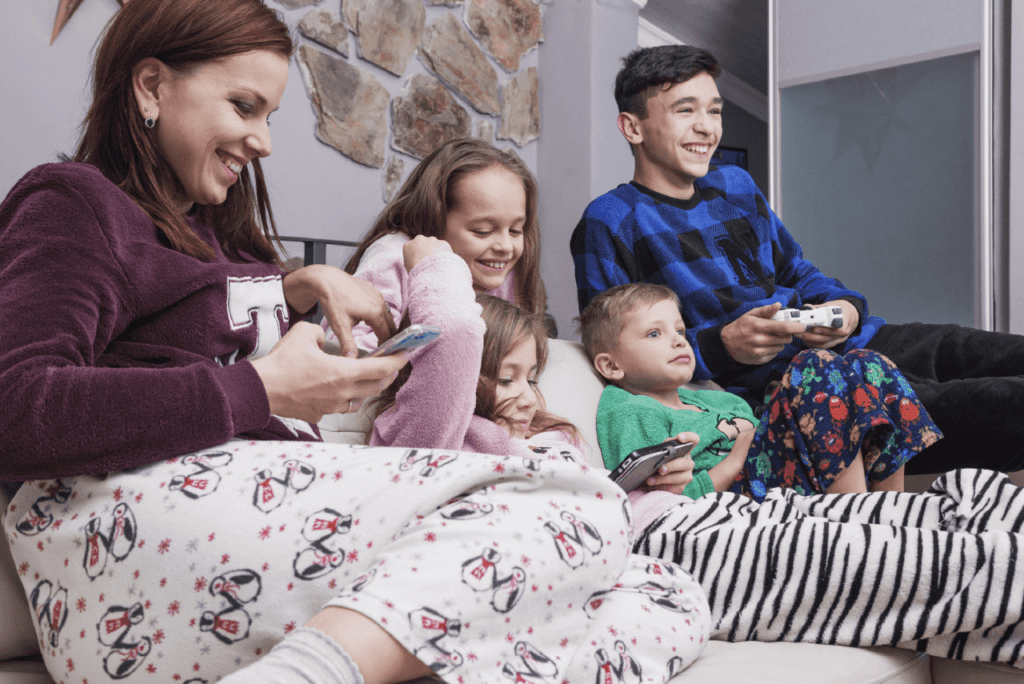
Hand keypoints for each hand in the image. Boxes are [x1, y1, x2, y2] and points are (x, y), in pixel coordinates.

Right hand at [251, 322, 407, 423]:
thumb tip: (320, 338)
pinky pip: (337, 408)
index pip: (380, 368)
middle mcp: (342, 393)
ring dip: (364, 390)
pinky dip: (342, 399)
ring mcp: (331, 407)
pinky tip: (335, 391)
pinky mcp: (319, 416)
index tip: (405, 355)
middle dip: (386, 376)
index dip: (396, 361)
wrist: (260, 390)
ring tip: (363, 379)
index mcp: (344, 373)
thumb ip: (319, 332)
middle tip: (390, 367)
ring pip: (358, 400)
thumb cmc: (281, 362)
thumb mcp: (303, 333)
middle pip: (375, 387)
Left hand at [282, 265, 396, 357]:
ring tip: (377, 335)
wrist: (326, 280)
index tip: (382, 355)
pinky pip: (380, 305)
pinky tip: (368, 319)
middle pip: (390, 325)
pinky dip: (378, 314)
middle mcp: (380, 303)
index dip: (386, 347)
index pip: (388, 336)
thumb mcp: (339, 326)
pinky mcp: (372, 290)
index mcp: (376, 314)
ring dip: (383, 325)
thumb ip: (348, 344)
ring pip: (385, 315)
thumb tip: (352, 361)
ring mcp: (377, 294)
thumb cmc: (333, 302)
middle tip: (382, 348)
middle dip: (388, 337)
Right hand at [403, 235, 451, 273]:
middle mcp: (419, 239)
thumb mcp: (409, 268)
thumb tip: (418, 263)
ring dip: (438, 252)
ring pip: (436, 245)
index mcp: (407, 245)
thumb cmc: (417, 274)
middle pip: (425, 244)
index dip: (419, 255)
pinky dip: (446, 255)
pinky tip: (444, 264)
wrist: (428, 274)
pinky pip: (445, 249)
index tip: (422, 262)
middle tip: (432, 263)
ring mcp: (431, 240)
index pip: (413, 248)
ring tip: (439, 265)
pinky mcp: (443, 243)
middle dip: (428, 250)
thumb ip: (413, 261)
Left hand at [642, 432, 698, 494]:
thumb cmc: (659, 459)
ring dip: (663, 480)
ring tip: (649, 481)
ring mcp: (687, 476)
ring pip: (679, 478)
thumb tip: (656, 452)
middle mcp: (688, 462)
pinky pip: (673, 489)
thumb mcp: (661, 451)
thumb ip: (661, 448)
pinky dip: (660, 488)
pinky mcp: (681, 487)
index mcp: (685, 449)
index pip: (694, 439)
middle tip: (660, 469)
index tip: (680, 438)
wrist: (655, 475)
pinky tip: (650, 488)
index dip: (688, 437)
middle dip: (671, 466)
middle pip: (684, 463)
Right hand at [720, 303, 804, 365]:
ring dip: (779, 342)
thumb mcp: (750, 315)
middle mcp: (760, 340)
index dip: (796, 326)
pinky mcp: (760, 360)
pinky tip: (764, 345)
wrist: (726, 344)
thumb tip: (778, 305)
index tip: (802, 325)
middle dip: (787, 334)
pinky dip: (773, 349)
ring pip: (782, 347)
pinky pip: (775, 354)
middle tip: (780, 330)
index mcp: (758, 326)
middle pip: (786, 338)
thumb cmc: (740, 327)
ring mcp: (760, 351)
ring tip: (769, 338)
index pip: (783, 327)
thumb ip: (765, 310)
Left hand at [797, 300, 859, 349]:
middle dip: (811, 336)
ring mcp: (839, 340)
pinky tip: (805, 340)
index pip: (839, 329)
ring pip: (824, 344)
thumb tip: (807, 308)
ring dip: (810, 341)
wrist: (851, 315)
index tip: (814, 328)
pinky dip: (813, 344)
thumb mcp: (832, 305)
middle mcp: (843, 333)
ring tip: (799, 335)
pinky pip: (823, 346)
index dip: (826, 330)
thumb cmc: (840, 309)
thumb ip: (819, 308)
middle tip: (799, 332)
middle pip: (827, 338)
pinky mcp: (834, 343)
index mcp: (845, 321)